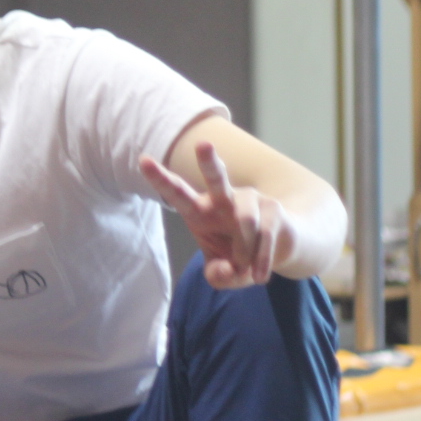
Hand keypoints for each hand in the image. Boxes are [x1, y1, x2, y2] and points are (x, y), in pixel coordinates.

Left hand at [140, 142, 289, 288]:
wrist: (278, 251)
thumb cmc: (239, 257)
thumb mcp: (224, 273)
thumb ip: (219, 276)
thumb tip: (227, 270)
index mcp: (200, 210)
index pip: (177, 193)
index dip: (160, 178)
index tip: (143, 160)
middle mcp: (223, 199)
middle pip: (217, 179)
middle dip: (210, 162)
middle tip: (203, 144)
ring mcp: (249, 200)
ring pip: (246, 222)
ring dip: (245, 252)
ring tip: (245, 270)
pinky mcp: (273, 208)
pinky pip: (265, 235)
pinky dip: (261, 261)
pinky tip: (259, 276)